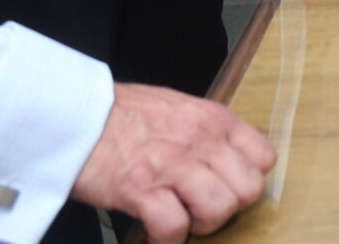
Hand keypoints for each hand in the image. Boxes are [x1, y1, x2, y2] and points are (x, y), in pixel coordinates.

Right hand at [71, 83, 274, 243]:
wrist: (74, 115)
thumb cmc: (121, 114)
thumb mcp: (178, 108)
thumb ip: (205, 131)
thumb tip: (223, 160)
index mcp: (214, 120)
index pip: (264, 158)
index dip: (246, 180)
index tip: (226, 187)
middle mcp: (201, 140)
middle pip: (248, 190)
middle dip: (228, 208)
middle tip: (201, 209)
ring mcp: (172, 165)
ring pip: (218, 210)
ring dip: (200, 225)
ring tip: (180, 220)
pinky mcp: (141, 189)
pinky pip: (174, 227)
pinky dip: (166, 239)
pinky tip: (154, 233)